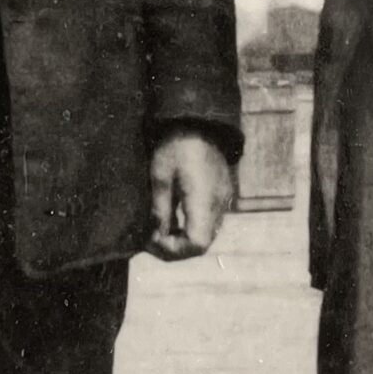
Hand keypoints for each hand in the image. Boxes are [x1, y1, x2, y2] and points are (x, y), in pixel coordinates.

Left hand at [148, 131, 235, 260]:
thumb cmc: (176, 146)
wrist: (198, 123)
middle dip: (175, 248)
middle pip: (202, 245)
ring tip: (159, 231)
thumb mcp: (160, 177)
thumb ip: (160, 210)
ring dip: (183, 240)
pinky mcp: (221, 196)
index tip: (152, 239)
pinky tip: (173, 220)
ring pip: (206, 236)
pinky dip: (191, 228)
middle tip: (150, 239)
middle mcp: (218, 205)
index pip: (197, 244)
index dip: (174, 250)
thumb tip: (155, 236)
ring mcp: (222, 201)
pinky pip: (209, 223)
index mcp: (203, 200)